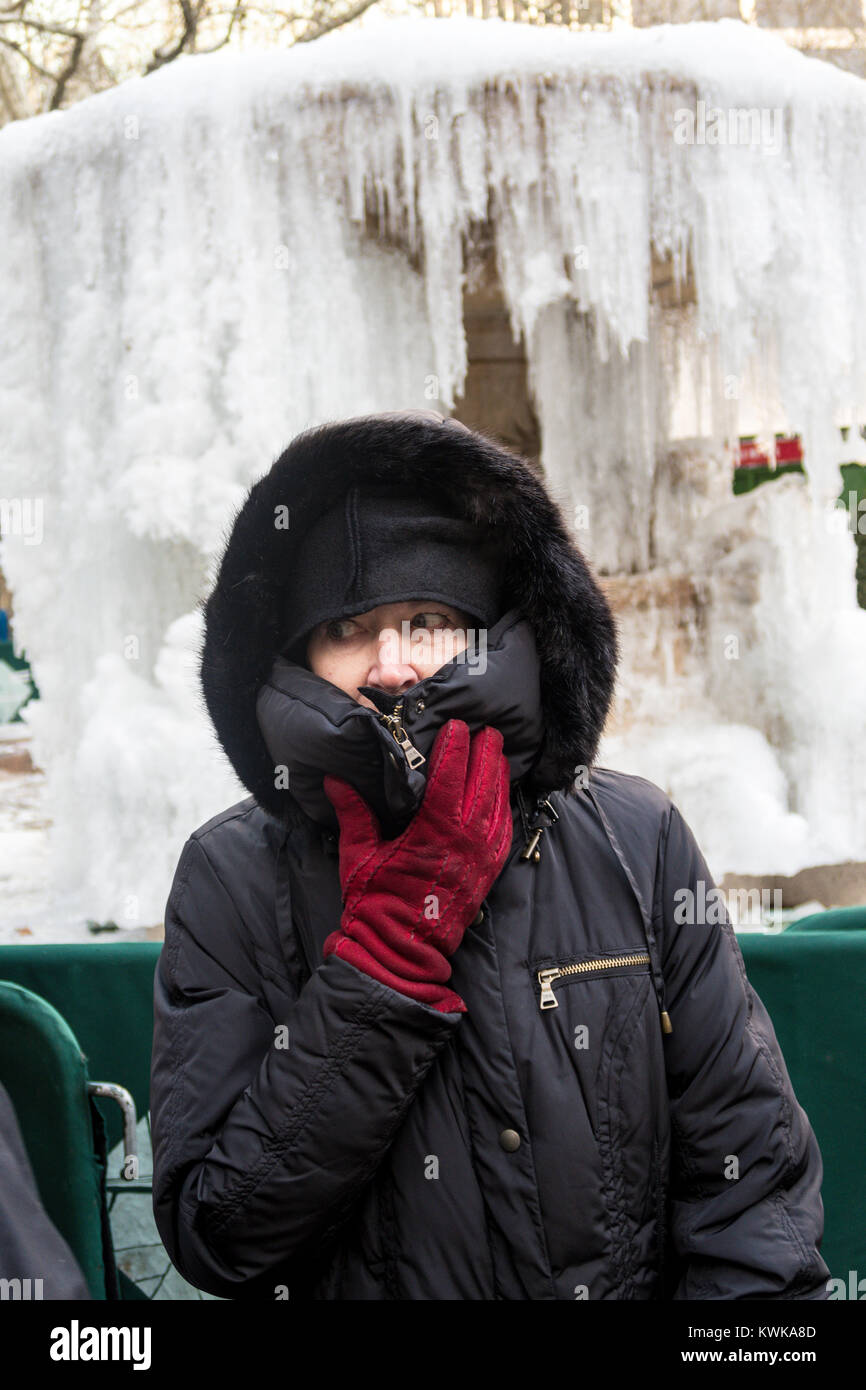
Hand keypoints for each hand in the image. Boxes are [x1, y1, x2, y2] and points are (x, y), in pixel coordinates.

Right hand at [321, 719, 512, 1011]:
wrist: (399, 952)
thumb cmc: (375, 905)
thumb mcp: (358, 856)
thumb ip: (353, 814)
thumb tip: (335, 779)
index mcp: (433, 833)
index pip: (449, 778)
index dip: (454, 748)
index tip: (455, 726)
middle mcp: (464, 842)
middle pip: (481, 785)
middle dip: (484, 754)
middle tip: (485, 730)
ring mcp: (480, 858)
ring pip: (497, 805)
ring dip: (497, 776)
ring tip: (496, 752)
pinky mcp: (487, 873)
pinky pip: (502, 831)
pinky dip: (503, 807)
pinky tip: (500, 794)